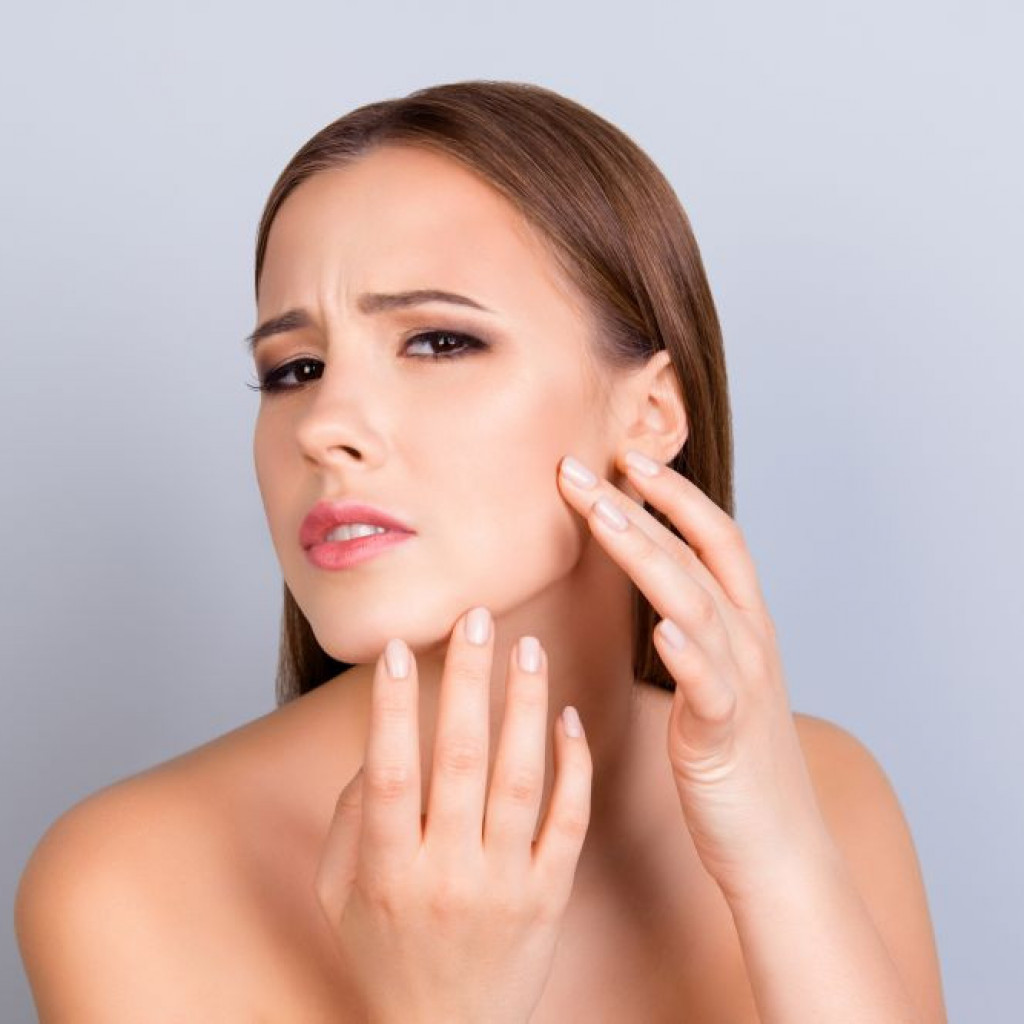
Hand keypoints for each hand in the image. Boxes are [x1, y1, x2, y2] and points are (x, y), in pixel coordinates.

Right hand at [313, 607, 592, 1023]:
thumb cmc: (384, 955)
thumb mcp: (338, 896)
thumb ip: (349, 817)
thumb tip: (381, 743)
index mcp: (388, 871)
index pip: (391, 775)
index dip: (393, 708)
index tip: (399, 648)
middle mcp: (447, 873)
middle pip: (461, 761)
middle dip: (468, 681)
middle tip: (476, 617)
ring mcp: (506, 885)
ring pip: (521, 779)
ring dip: (524, 706)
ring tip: (527, 647)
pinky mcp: (550, 895)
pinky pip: (569, 820)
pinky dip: (573, 766)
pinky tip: (567, 716)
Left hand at [557, 450, 834, 903]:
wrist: (777, 843)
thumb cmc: (734, 758)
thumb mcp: (715, 677)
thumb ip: (692, 630)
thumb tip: (654, 596)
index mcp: (744, 623)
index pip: (712, 535)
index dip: (671, 492)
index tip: (621, 457)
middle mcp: (750, 640)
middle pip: (693, 553)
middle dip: (636, 505)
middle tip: (580, 468)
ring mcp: (743, 682)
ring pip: (696, 602)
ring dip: (649, 554)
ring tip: (604, 516)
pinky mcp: (727, 733)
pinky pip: (710, 686)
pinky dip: (689, 654)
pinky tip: (663, 630)